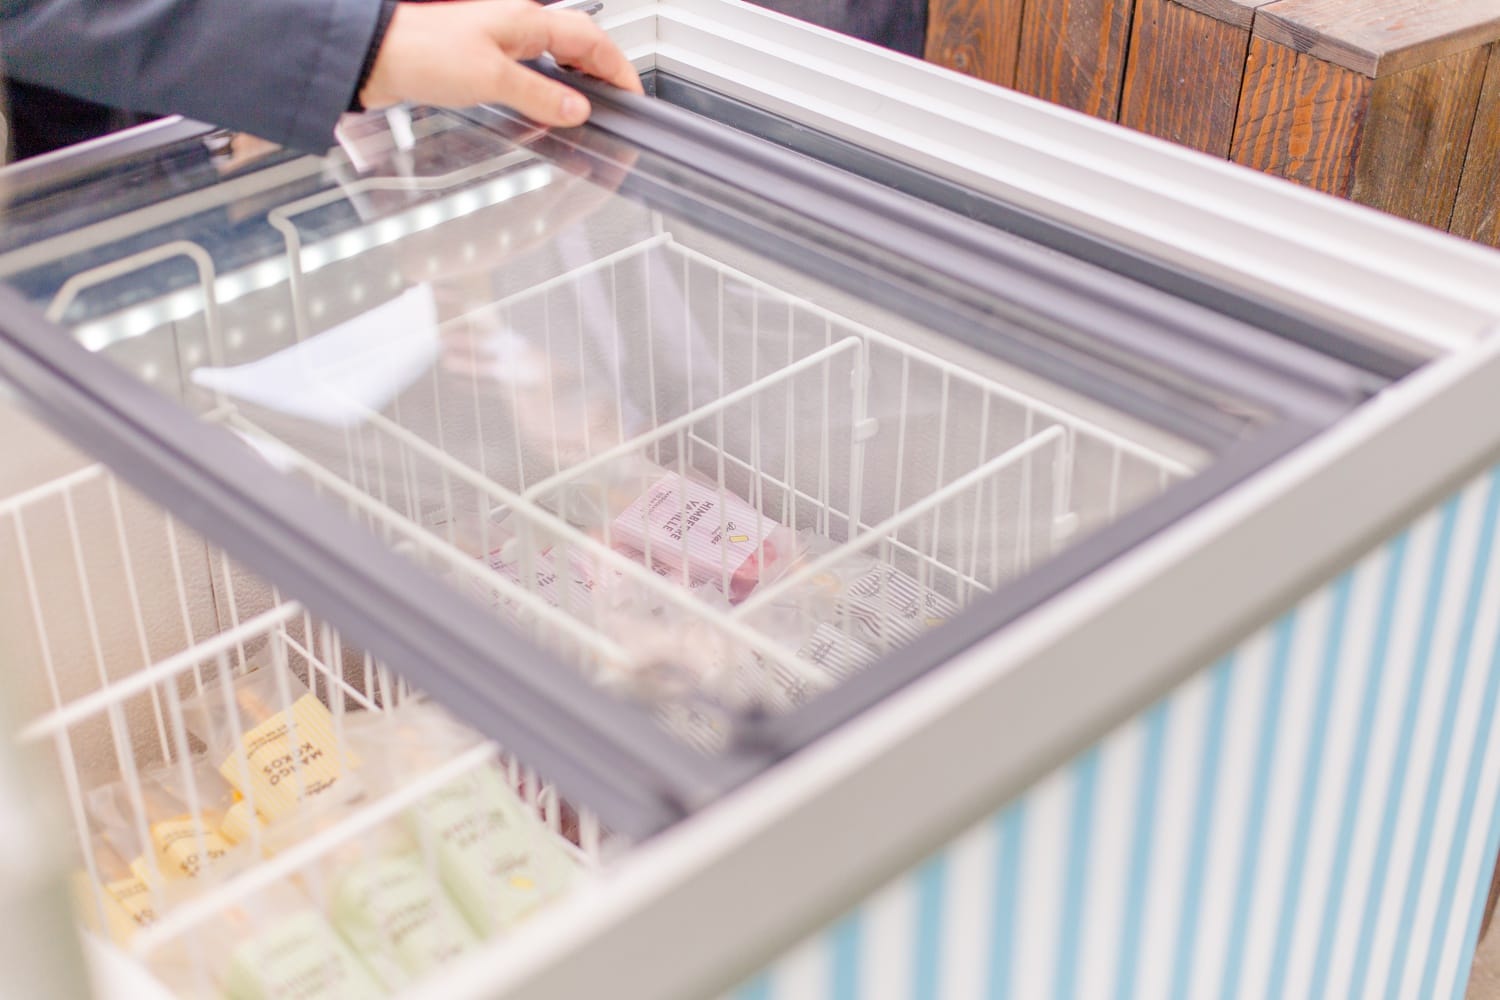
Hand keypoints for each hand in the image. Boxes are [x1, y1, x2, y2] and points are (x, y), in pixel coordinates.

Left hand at [359, 0, 643, 124]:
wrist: (375, 55)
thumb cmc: (422, 52)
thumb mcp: (491, 79)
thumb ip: (540, 96)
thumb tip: (577, 109)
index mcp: (525, 19)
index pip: (591, 40)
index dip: (618, 68)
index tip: (632, 93)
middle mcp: (514, 23)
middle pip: (575, 41)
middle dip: (601, 69)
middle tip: (616, 100)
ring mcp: (496, 37)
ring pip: (552, 52)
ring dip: (574, 76)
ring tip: (586, 104)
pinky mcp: (478, 55)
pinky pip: (527, 65)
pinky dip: (546, 84)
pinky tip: (541, 101)